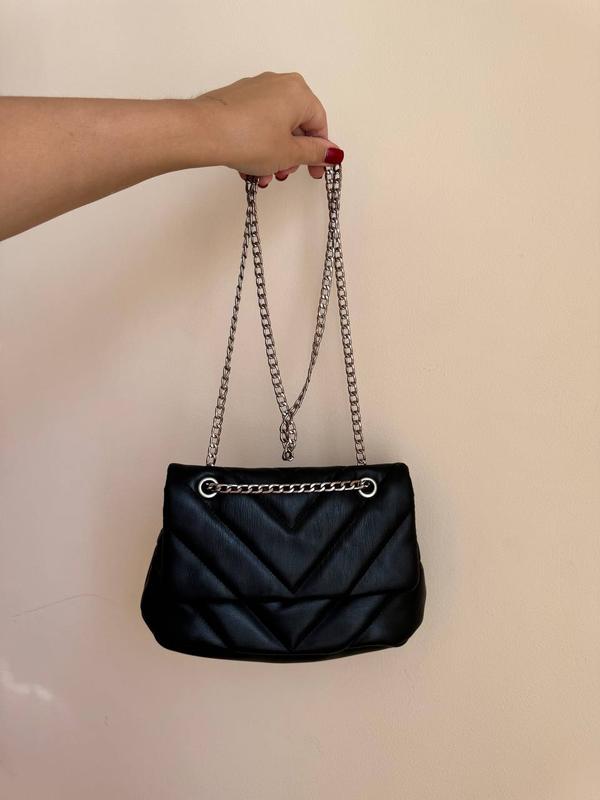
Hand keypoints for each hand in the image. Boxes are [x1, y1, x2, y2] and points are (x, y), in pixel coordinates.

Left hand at [193, 71, 343, 187]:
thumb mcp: (289, 154)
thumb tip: (331, 153)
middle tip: (282, 173)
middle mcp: (279, 84)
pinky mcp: (237, 99)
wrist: (205, 132)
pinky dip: (257, 145)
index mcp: (299, 92)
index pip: (319, 125)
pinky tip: (247, 165)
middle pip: (296, 127)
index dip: (319, 153)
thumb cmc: (247, 138)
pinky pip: (257, 124)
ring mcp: (256, 90)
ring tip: (261, 174)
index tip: (314, 171)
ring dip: (272, 155)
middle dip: (290, 156)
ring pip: (274, 128)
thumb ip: (315, 154)